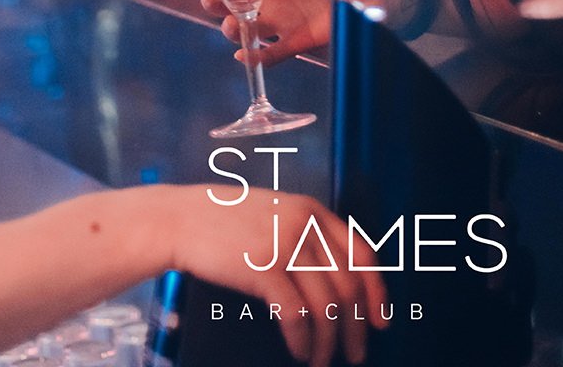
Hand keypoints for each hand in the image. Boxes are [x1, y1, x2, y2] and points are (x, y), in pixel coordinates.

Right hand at [151, 184, 389, 366]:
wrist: (181, 219)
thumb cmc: (225, 222)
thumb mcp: (276, 214)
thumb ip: (306, 235)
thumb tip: (338, 281)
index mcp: (313, 210)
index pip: (363, 254)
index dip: (377, 292)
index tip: (381, 321)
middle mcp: (305, 225)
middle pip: (348, 285)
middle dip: (357, 328)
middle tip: (357, 354)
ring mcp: (284, 245)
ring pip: (326, 305)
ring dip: (328, 342)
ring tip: (322, 361)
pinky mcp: (263, 268)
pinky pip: (295, 314)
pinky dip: (302, 340)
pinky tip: (299, 351)